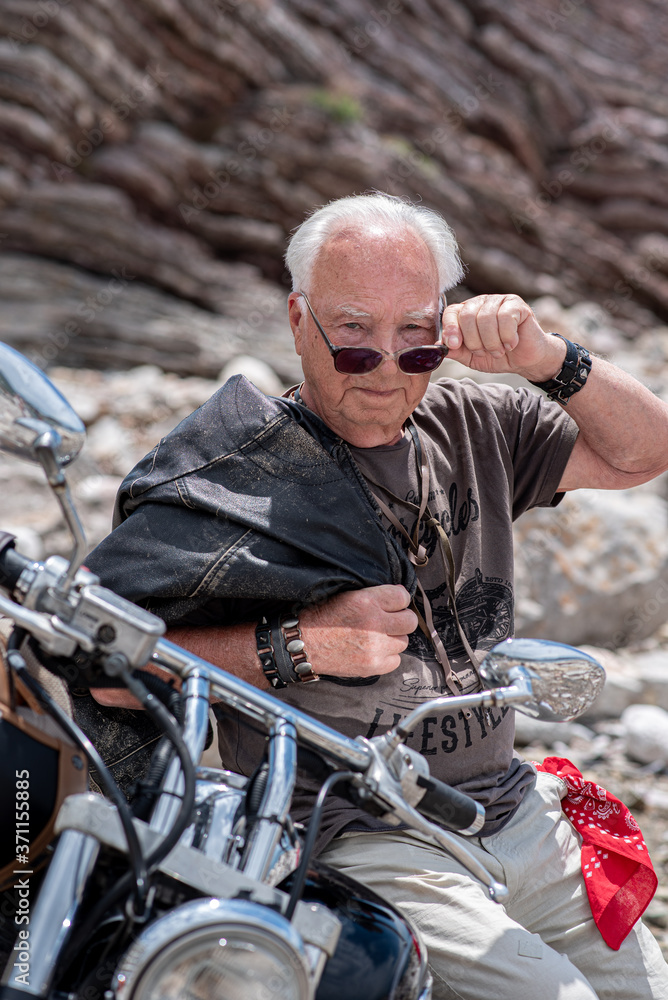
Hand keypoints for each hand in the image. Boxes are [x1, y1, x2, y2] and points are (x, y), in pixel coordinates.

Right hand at [300, 585, 417, 676]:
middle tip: (388, 621)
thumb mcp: (346, 594)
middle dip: (400, 619)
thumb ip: (374, 594)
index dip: (398, 600)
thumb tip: (400, 594)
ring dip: (393, 638)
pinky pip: (396, 660)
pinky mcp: (372, 666)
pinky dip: (387, 656)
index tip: (392, 604)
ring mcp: (375, 648)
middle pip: (409, 621)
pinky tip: (374, 650)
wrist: (304, 644)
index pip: (403, 596)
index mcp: (366, 601)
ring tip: (376, 636)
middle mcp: (373, 624)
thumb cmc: (322, 618)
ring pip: (404, 641)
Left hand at [442, 294, 565, 381]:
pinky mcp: (516, 304)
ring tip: (499, 350)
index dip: (450, 328)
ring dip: (492, 342)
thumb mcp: (471, 357)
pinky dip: (507, 337)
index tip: (454, 345)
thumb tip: (436, 347)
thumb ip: (455, 351)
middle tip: (485, 352)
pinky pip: (505, 318)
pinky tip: (511, 342)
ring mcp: (498, 301)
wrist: (525, 360)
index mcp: (466, 313)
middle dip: (475, 341)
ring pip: (486, 319)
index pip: (451, 312)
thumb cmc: (497, 356)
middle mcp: (480, 303)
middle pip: (467, 316)